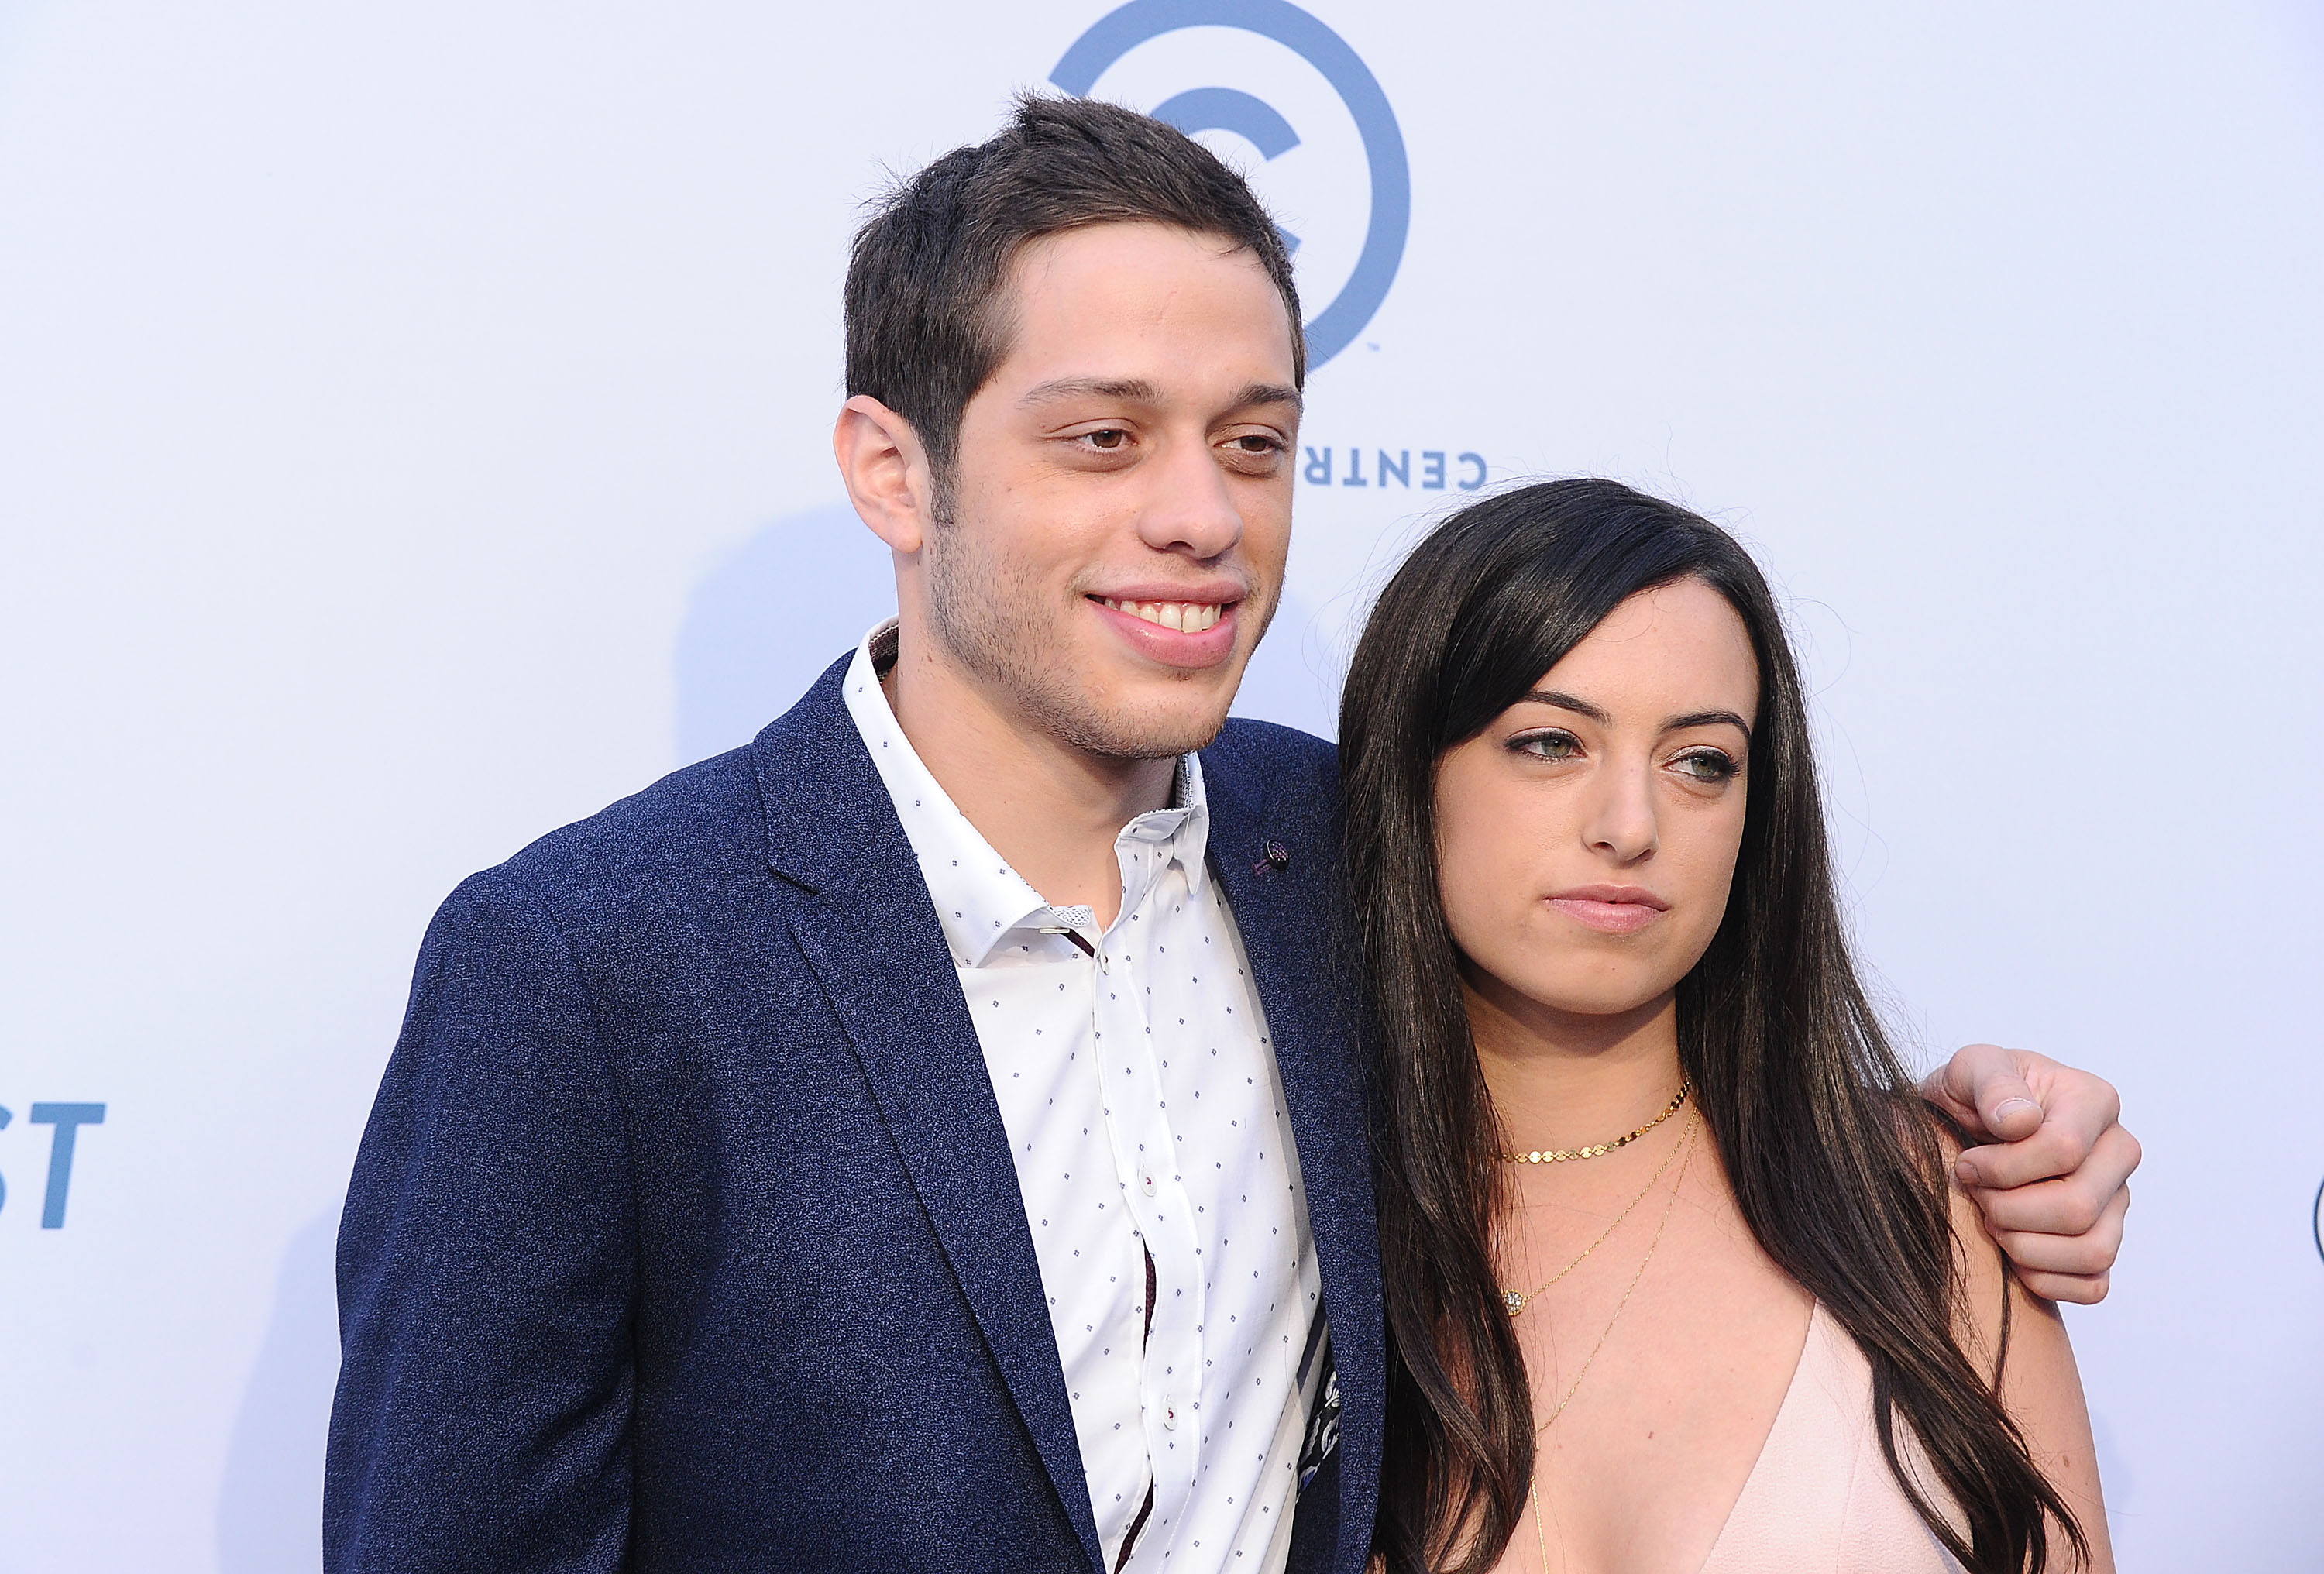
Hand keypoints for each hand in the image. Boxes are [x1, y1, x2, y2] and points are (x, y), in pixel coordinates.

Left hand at [1920, 1044, 2140, 1304]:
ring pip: (2093, 1251)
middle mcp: (2118, 1152)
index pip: (2064, 1150)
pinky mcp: (2106, 1242)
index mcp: (2094, 1101)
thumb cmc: (1971, 1097)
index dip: (2003, 1167)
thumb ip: (1991, 1081)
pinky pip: (2093, 1284)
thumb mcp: (1969, 1069)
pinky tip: (2010, 1250)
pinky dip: (2044, 1278)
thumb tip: (2021, 1122)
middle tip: (1977, 1195)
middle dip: (2010, 1209)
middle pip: (2079, 1208)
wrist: (1963, 1130)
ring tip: (1992, 1220)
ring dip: (2024, 1246)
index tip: (1966, 1164)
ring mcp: (2118, 1201)